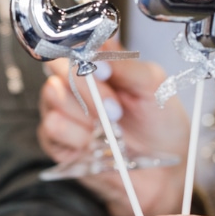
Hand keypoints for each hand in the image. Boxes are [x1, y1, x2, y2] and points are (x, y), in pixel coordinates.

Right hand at [39, 50, 189, 215]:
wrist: (164, 170)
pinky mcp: (57, 141)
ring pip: (52, 97)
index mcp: (99, 65)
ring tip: (108, 130)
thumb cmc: (161, 125)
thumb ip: (127, 65)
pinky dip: (75, 137)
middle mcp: (77, 85)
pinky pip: (49, 127)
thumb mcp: (155, 86)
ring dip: (84, 116)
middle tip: (116, 109)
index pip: (73, 44)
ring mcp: (65, 112)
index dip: (85, 58)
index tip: (105, 74)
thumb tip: (98, 55)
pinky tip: (93, 144)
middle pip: (58, 69)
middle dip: (91, 91)